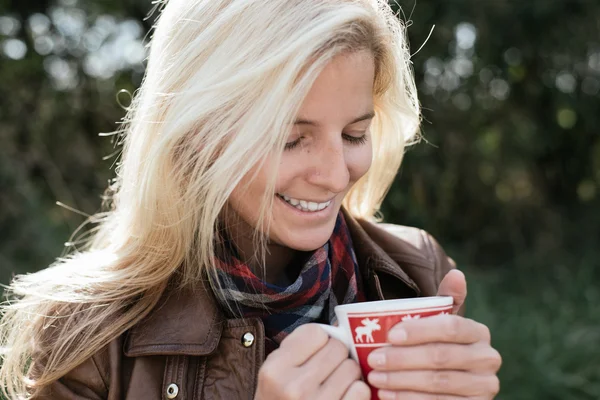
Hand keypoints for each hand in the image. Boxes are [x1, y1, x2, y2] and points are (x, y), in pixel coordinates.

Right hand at [255, 324, 370, 399]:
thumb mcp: (275, 373)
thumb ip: (298, 347)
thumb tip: (337, 325)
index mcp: (275, 370)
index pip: (315, 333)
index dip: (320, 340)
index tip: (315, 352)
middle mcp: (294, 387)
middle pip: (337, 348)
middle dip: (337, 355)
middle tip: (328, 369)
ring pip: (352, 367)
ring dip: (348, 374)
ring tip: (335, 384)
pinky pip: (361, 390)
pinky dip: (357, 392)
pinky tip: (343, 397)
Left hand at [366, 270, 501, 399]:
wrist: (450, 388)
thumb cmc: (437, 346)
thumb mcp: (439, 323)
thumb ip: (446, 300)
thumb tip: (457, 273)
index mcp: (478, 332)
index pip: (450, 327)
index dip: (420, 330)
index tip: (391, 334)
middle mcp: (488, 359)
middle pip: (441, 356)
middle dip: (402, 358)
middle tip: (374, 360)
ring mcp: (485, 386)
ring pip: (438, 383)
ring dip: (402, 381)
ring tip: (375, 378)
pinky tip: (388, 396)